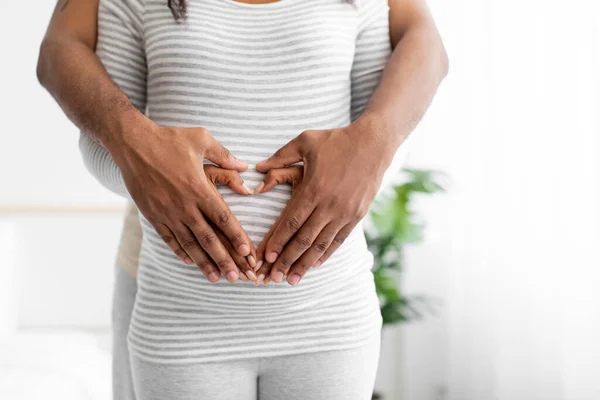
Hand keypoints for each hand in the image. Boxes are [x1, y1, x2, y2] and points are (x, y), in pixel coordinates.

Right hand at [107, 119, 256, 282]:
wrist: (132, 143)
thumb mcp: (201, 139)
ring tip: (216, 278)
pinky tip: (190, 262)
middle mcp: (185, 205)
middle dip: (225, 260)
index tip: (248, 253)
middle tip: (238, 278)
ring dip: (204, 262)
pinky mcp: (153, 214)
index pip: (224, 218)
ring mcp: (168, 212)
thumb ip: (224, 155)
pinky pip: (169, 238)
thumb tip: (245, 166)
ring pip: (189, 243)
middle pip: (209, 238)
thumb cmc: (169, 139)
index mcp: (200, 188)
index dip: (237, 237)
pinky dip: (180, 252)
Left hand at [254, 116, 391, 285]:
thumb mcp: (305, 141)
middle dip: (286, 260)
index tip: (265, 257)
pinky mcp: (357, 215)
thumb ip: (281, 156)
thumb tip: (257, 168)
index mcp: (313, 187)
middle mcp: (329, 204)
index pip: (291, 221)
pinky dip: (326, 254)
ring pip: (321, 244)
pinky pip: (339, 240)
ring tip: (292, 280)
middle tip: (272, 278)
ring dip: (305, 263)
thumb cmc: (336, 140)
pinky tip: (315, 265)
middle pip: (304, 239)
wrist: (374, 143)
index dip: (277, 241)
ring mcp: (345, 212)